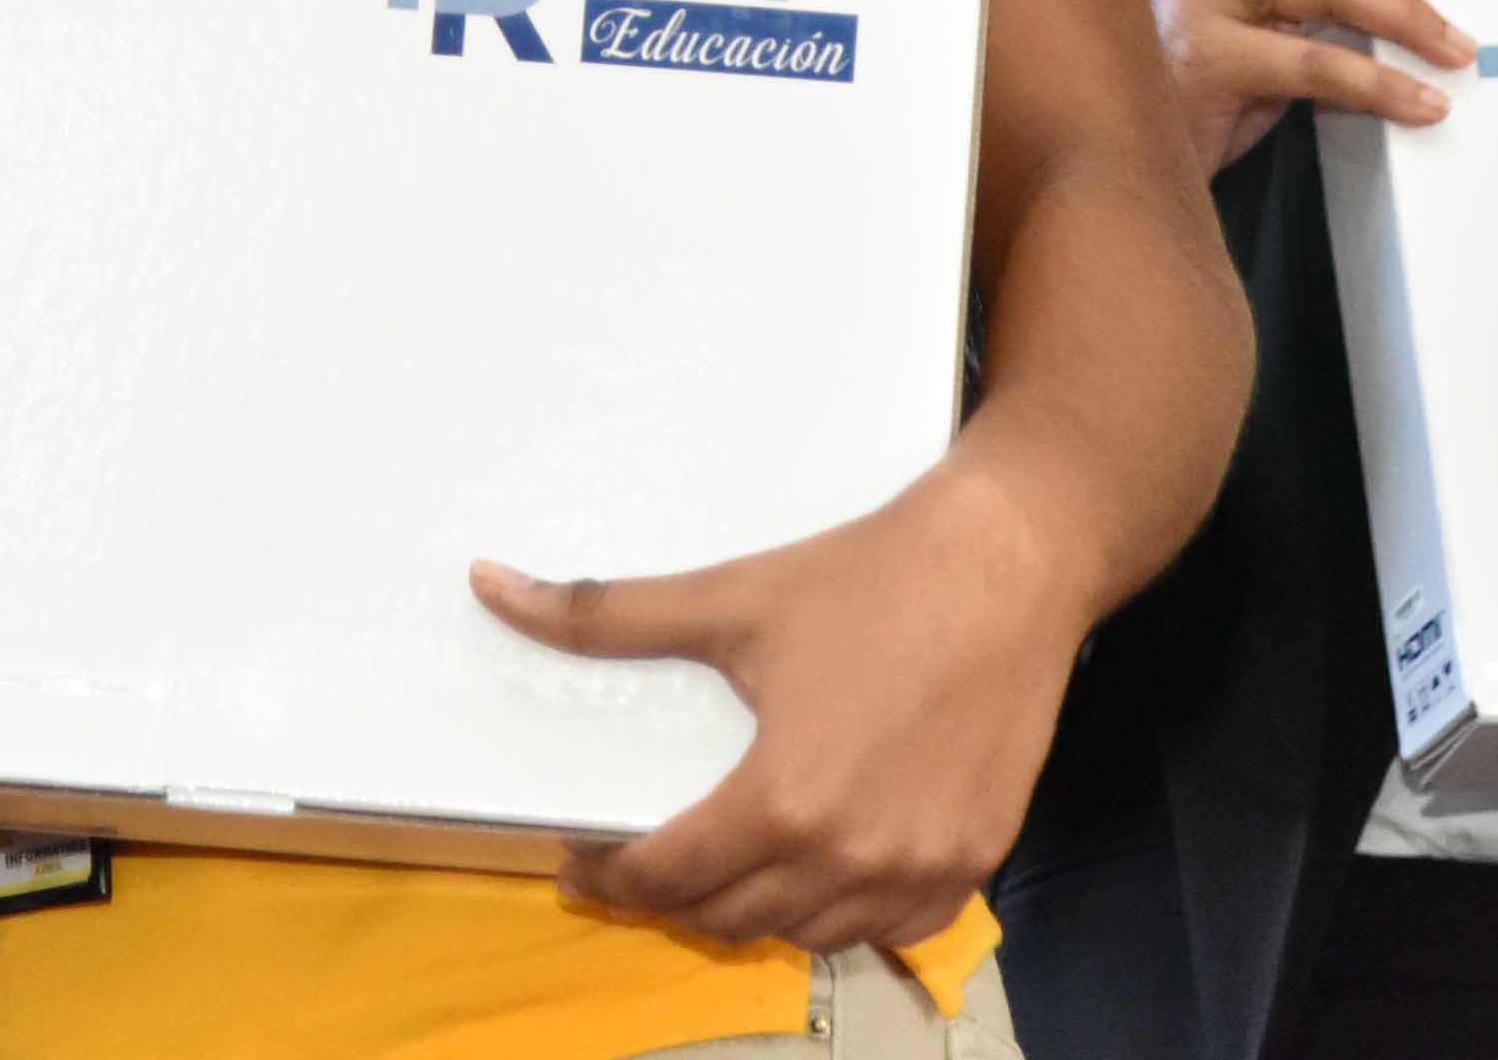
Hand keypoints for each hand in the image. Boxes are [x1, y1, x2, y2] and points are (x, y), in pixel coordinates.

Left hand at [472, 445, 1092, 953]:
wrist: (1009, 563)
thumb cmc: (869, 577)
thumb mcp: (730, 596)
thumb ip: (603, 614)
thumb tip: (488, 584)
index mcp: (784, 801)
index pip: (670, 879)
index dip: (612, 877)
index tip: (583, 858)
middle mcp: (853, 858)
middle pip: (730, 919)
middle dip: (672, 898)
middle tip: (643, 857)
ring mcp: (921, 871)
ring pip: (807, 934)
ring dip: (754, 910)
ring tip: (723, 861)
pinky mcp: (974, 863)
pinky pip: (888, 927)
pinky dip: (841, 913)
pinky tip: (816, 868)